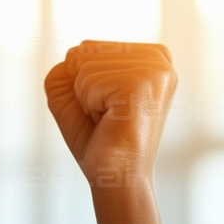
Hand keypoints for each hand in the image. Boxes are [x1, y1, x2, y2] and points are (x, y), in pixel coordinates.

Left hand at [44, 40, 175, 188]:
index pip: (87, 47)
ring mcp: (154, 68)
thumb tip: (71, 55)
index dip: (82, 82)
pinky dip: (89, 104)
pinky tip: (113, 120)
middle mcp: (159, 58)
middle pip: (83, 51)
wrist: (116, 176)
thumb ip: (64, 68)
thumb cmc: (99, 140)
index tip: (107, 107)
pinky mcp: (143, 81)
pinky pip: (87, 79)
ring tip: (111, 118)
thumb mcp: (73, 96)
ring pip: (83, 65)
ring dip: (86, 98)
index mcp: (150, 57)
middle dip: (82, 87)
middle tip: (108, 115)